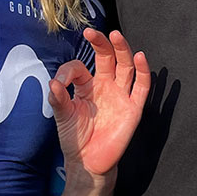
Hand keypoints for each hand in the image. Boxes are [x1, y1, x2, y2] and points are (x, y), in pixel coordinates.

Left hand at [48, 29, 150, 175]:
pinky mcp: (133, 108)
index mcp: (87, 86)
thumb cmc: (75, 139)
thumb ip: (59, 99)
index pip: (81, 67)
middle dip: (101, 44)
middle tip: (92, 32)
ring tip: (116, 35)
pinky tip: (139, 57)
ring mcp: (120, 95)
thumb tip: (53, 82)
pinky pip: (141, 87)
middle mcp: (106, 86)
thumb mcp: (63, 117)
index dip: (70, 70)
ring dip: (122, 50)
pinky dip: (143, 71)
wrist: (88, 163)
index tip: (60, 82)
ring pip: (125, 66)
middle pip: (107, 57)